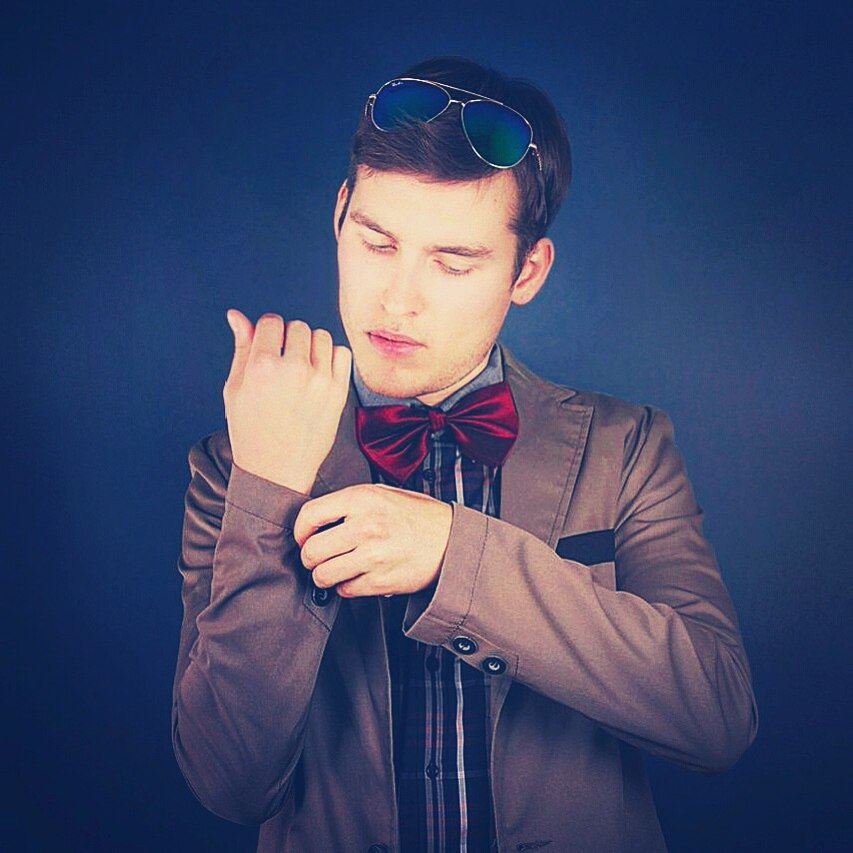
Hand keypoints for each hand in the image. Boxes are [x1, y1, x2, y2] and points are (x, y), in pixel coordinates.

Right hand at [223, 309, 351, 492]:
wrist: (276, 471)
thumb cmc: (251, 431)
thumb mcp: (235, 389)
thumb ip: (240, 349)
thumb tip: (236, 315)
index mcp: (262, 366)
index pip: (272, 322)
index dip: (268, 333)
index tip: (268, 349)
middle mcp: (293, 370)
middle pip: (298, 327)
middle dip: (290, 339)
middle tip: (283, 363)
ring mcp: (319, 381)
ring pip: (321, 337)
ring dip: (311, 346)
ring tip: (301, 369)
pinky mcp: (338, 392)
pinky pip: (342, 353)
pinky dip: (332, 358)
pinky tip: (319, 374)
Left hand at [293, 484, 452, 596]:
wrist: (451, 541)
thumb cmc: (416, 516)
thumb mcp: (383, 493)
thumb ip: (350, 503)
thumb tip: (314, 520)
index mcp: (363, 499)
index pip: (309, 516)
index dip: (299, 531)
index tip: (303, 538)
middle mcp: (366, 526)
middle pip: (312, 551)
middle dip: (310, 558)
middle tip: (318, 558)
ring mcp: (374, 556)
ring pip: (323, 575)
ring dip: (324, 576)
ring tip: (334, 570)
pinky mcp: (381, 581)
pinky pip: (345, 590)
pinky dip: (345, 587)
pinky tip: (356, 577)